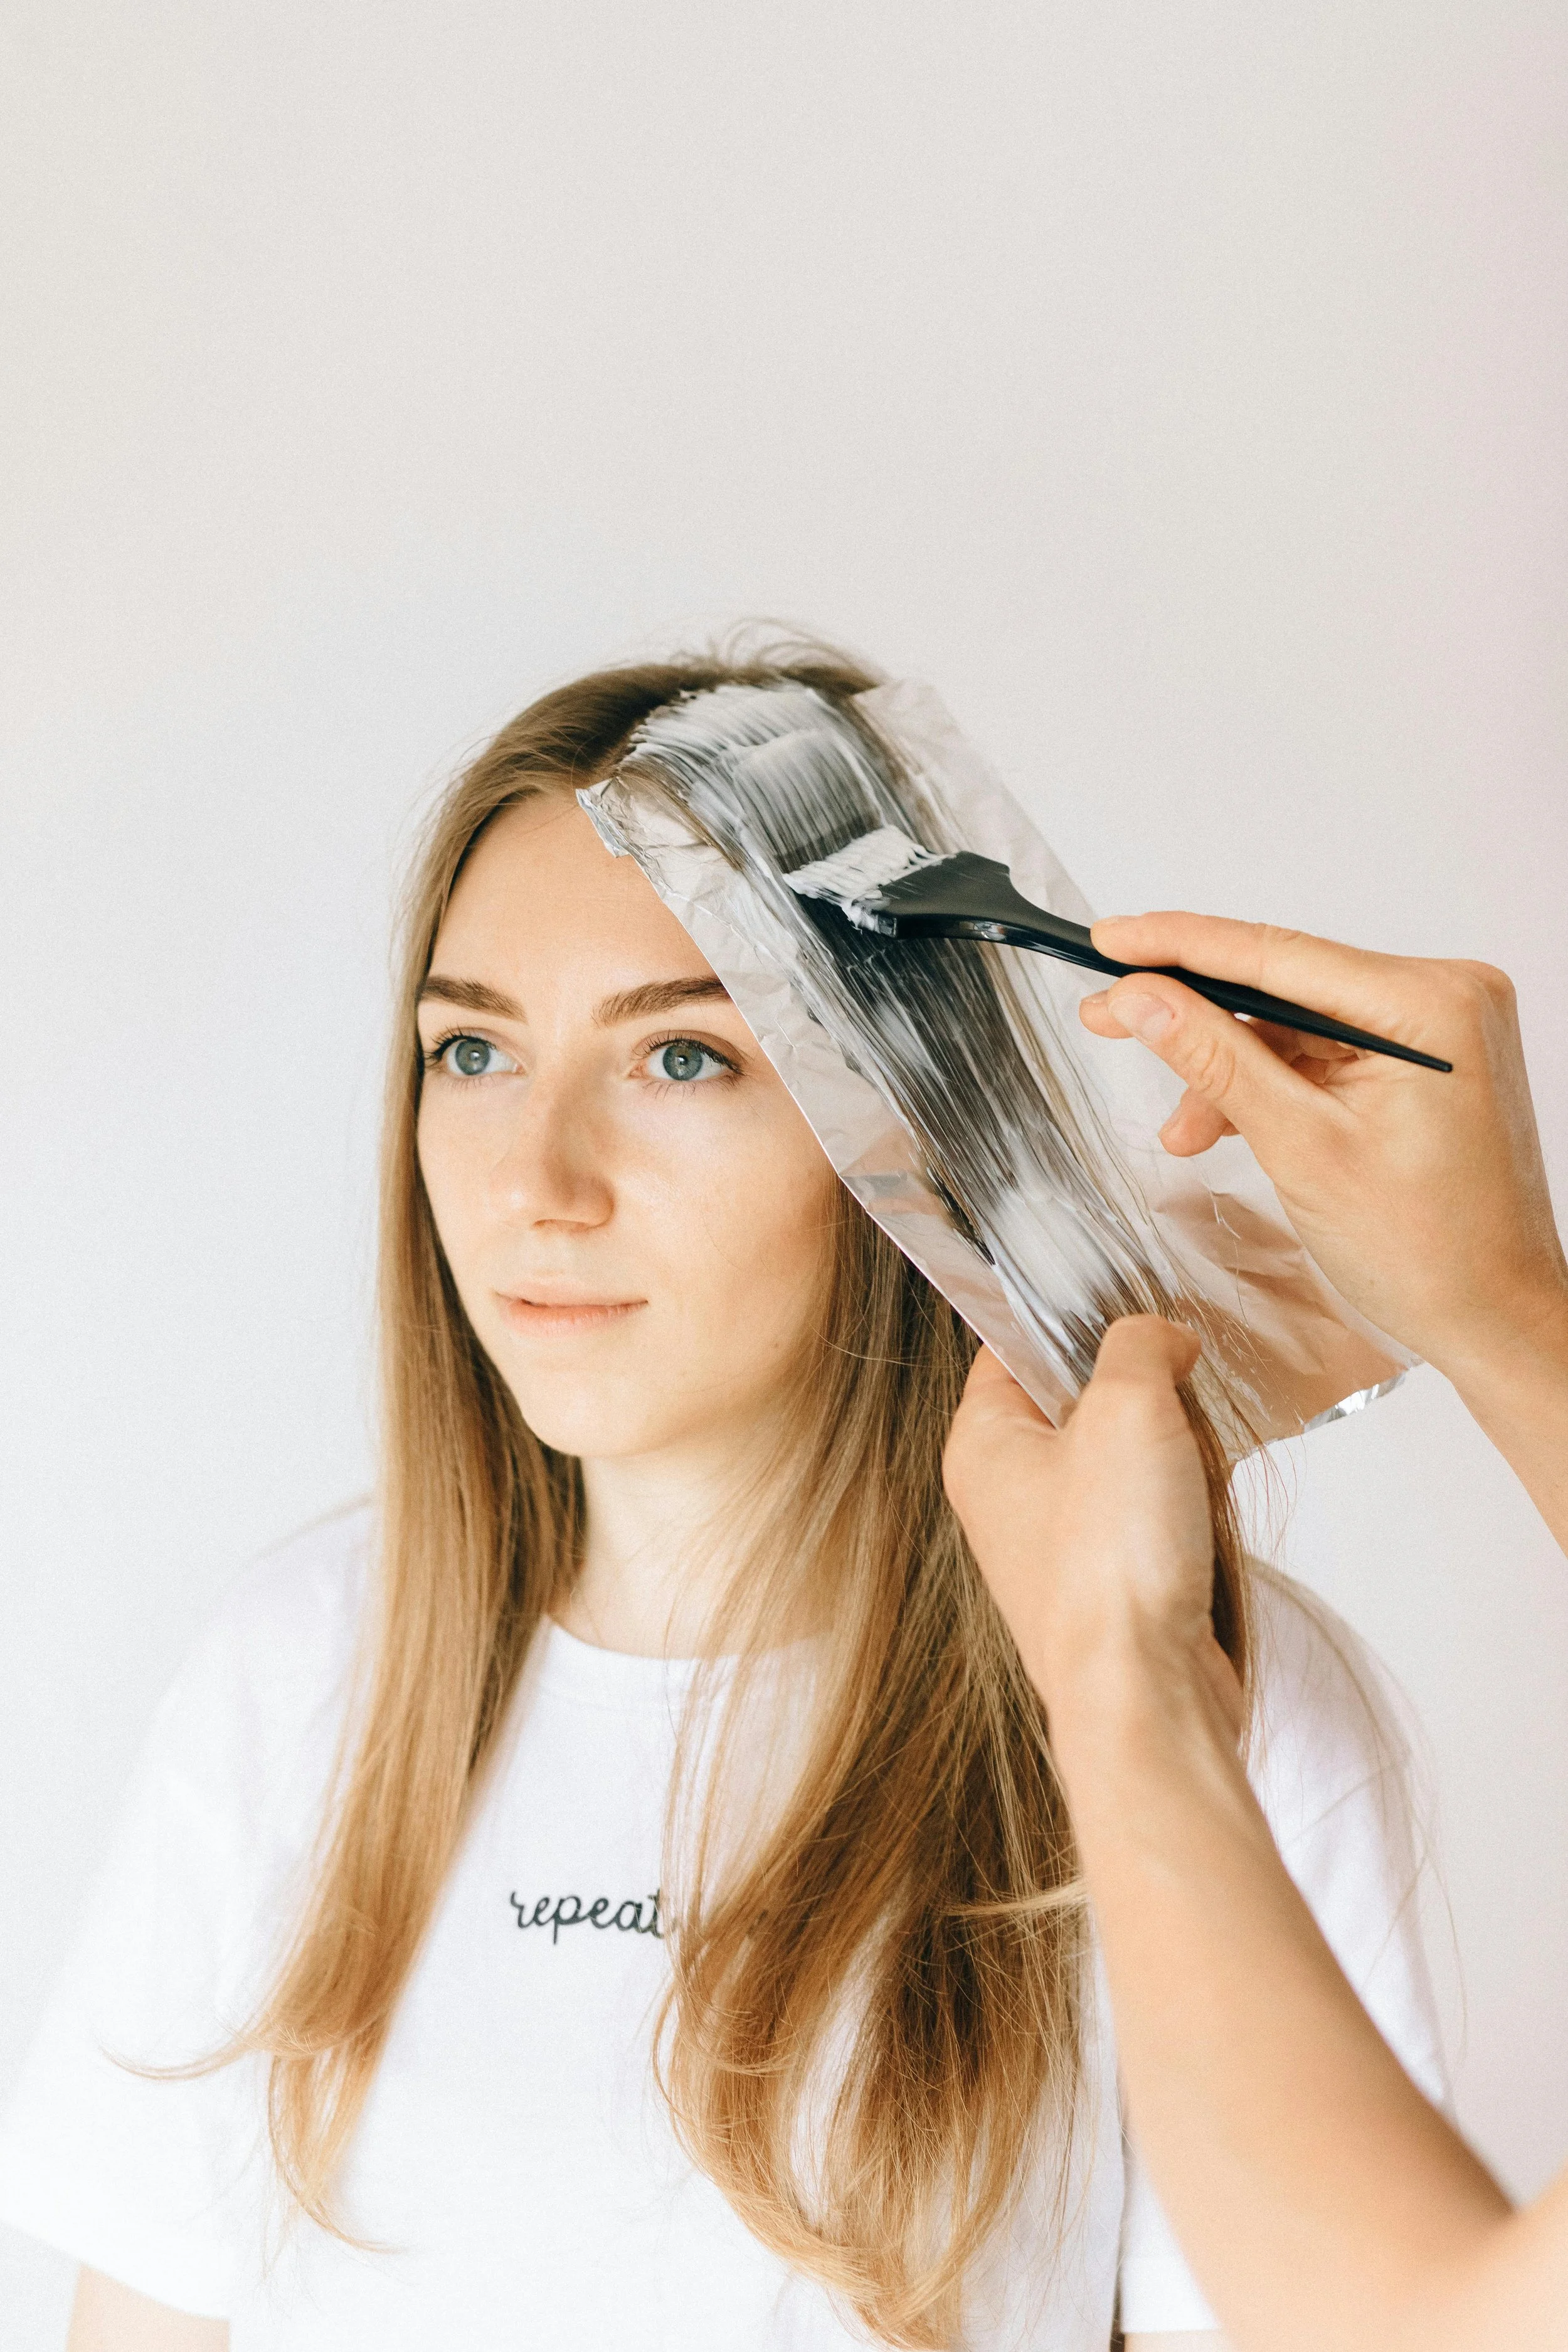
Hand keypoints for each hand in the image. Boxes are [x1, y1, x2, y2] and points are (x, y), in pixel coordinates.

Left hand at [943, 1320, 1239, 1722]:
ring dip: (1176, 1457)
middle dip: (1144, 1401)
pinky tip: (1201, 1522)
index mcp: (981, 1444)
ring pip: (1129, 1459)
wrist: (1145, 1691)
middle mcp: (1007, 1495)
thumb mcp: (1127, 1406)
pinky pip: (1155, 1516)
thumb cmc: (1110, 1566)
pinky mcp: (1109, 1584)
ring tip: (1189, 1478)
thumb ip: (1140, 1345)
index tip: (1129, 1313)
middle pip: (1082, 1402)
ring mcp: (1056, 1544)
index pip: (1012, 1347)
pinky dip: (1189, 1511)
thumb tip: (1160, 1338)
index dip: (1073, 1321)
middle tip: (1170, 1407)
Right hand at [1079, 913, 1567, 1379]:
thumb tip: (1143, 997)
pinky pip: (1322, 1053)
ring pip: (1294, 1026)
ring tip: (1183, 1132)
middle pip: (1284, 986)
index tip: (1110, 940)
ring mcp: (1436, 1030)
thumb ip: (1216, 1061)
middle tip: (1108, 1018)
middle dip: (1195, 1019)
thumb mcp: (1300, 1149)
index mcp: (1431, 1005)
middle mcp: (1444, 998)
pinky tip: (1225, 1124)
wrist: (1495, 1319)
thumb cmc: (1431, 1253)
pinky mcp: (1422, 1062)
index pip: (1277, 953)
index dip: (1179, 945)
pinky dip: (1270, 1088)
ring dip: (1229, 1072)